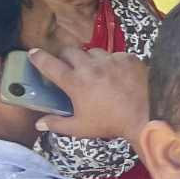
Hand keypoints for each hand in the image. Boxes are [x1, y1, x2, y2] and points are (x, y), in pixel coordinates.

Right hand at [29, 46, 148, 141]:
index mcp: (75, 82)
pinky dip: (111, 61)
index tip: (33, 52)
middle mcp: (91, 66)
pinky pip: (115, 54)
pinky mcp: (129, 58)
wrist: (146, 115)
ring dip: (89, 58)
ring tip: (94, 70)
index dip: (39, 57)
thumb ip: (56, 124)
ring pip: (93, 51)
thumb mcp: (79, 127)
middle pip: (70, 51)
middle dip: (65, 56)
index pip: (50, 64)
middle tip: (67, 65)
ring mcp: (111, 60)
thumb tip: (39, 123)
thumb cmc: (110, 123)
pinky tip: (115, 73)